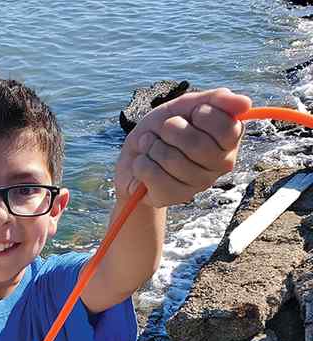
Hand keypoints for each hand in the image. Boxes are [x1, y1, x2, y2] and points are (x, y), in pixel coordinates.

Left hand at [114, 88, 252, 206]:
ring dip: (153, 146)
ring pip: (172, 160)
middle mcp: (219, 166)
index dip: (205, 115)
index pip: (228, 129)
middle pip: (198, 146)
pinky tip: (144, 162)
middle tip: (165, 128)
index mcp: (229, 141)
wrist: (135, 155)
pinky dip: (141, 163)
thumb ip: (215, 100)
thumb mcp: (186, 106)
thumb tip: (246, 103)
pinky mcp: (174, 198)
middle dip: (172, 129)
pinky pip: (154, 176)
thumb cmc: (165, 129)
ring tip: (150, 145)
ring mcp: (198, 185)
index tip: (193, 113)